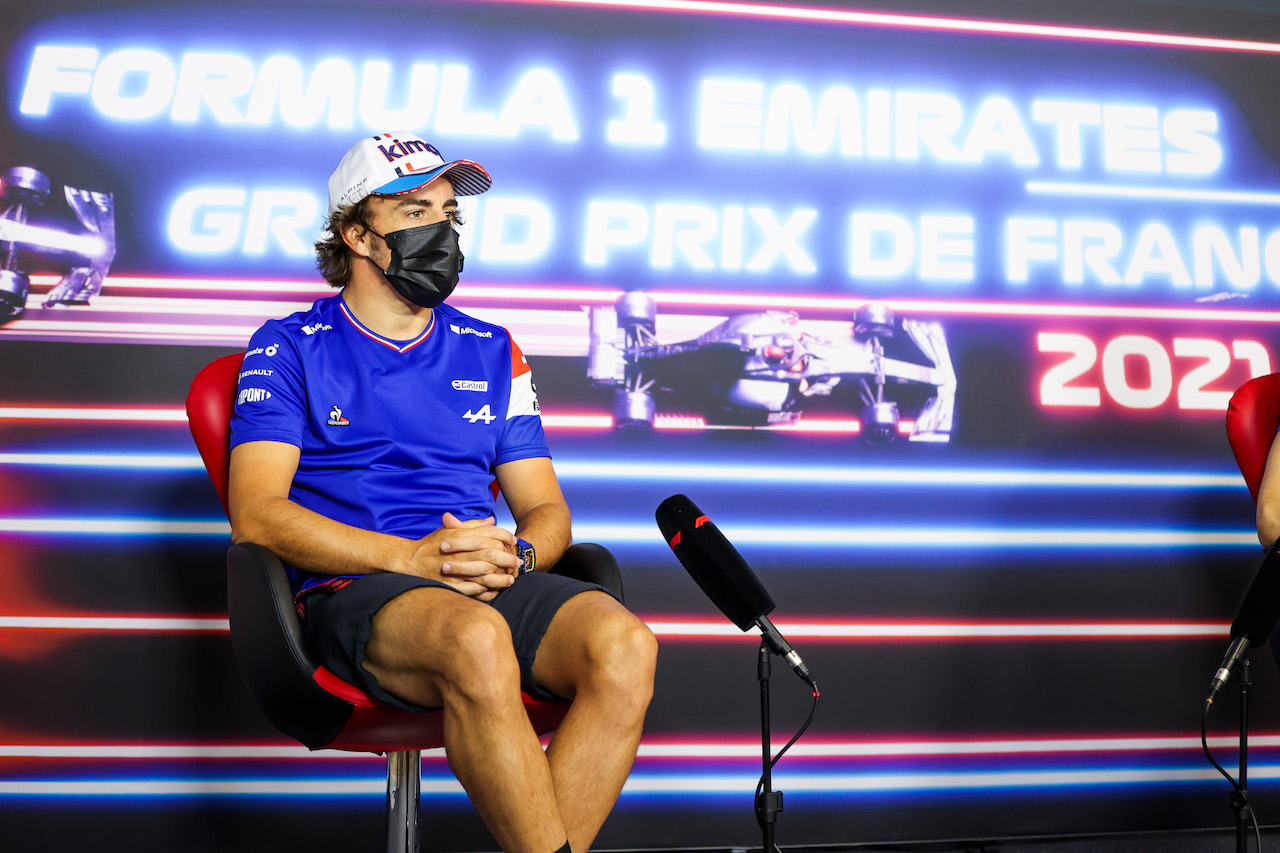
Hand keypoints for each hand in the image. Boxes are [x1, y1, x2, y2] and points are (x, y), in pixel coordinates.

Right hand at [398, 512, 519, 599]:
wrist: (409, 561)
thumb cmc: (431, 544)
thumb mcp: (450, 529)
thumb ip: (472, 526)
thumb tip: (491, 521)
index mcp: (459, 536)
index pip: (488, 534)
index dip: (504, 536)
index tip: (514, 541)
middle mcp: (458, 552)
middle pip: (490, 553)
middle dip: (507, 558)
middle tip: (518, 562)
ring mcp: (455, 570)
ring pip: (485, 573)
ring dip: (501, 576)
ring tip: (511, 578)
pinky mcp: (451, 585)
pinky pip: (474, 589)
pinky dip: (487, 590)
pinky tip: (495, 590)